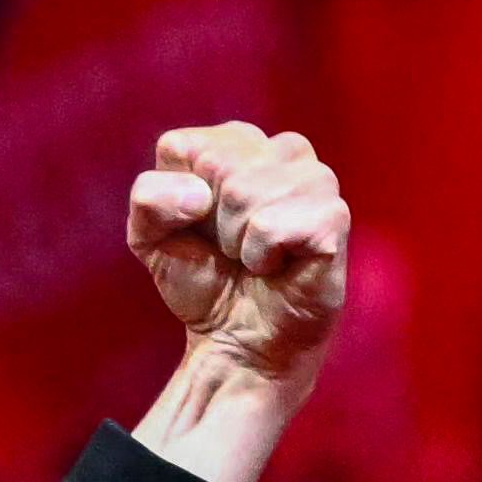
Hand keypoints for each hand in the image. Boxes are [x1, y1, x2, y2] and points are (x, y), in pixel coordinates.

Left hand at [127, 123, 348, 394]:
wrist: (237, 338)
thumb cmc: (201, 279)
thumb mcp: (148, 236)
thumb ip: (148, 199)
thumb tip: (199, 196)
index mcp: (237, 143)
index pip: (182, 147)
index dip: (175, 200)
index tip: (196, 226)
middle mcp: (282, 150)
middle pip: (216, 164)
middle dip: (207, 220)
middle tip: (228, 247)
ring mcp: (316, 179)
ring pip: (242, 191)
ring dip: (234, 241)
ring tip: (252, 256)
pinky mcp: (333, 216)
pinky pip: (271, 225)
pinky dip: (260, 256)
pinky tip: (275, 266)